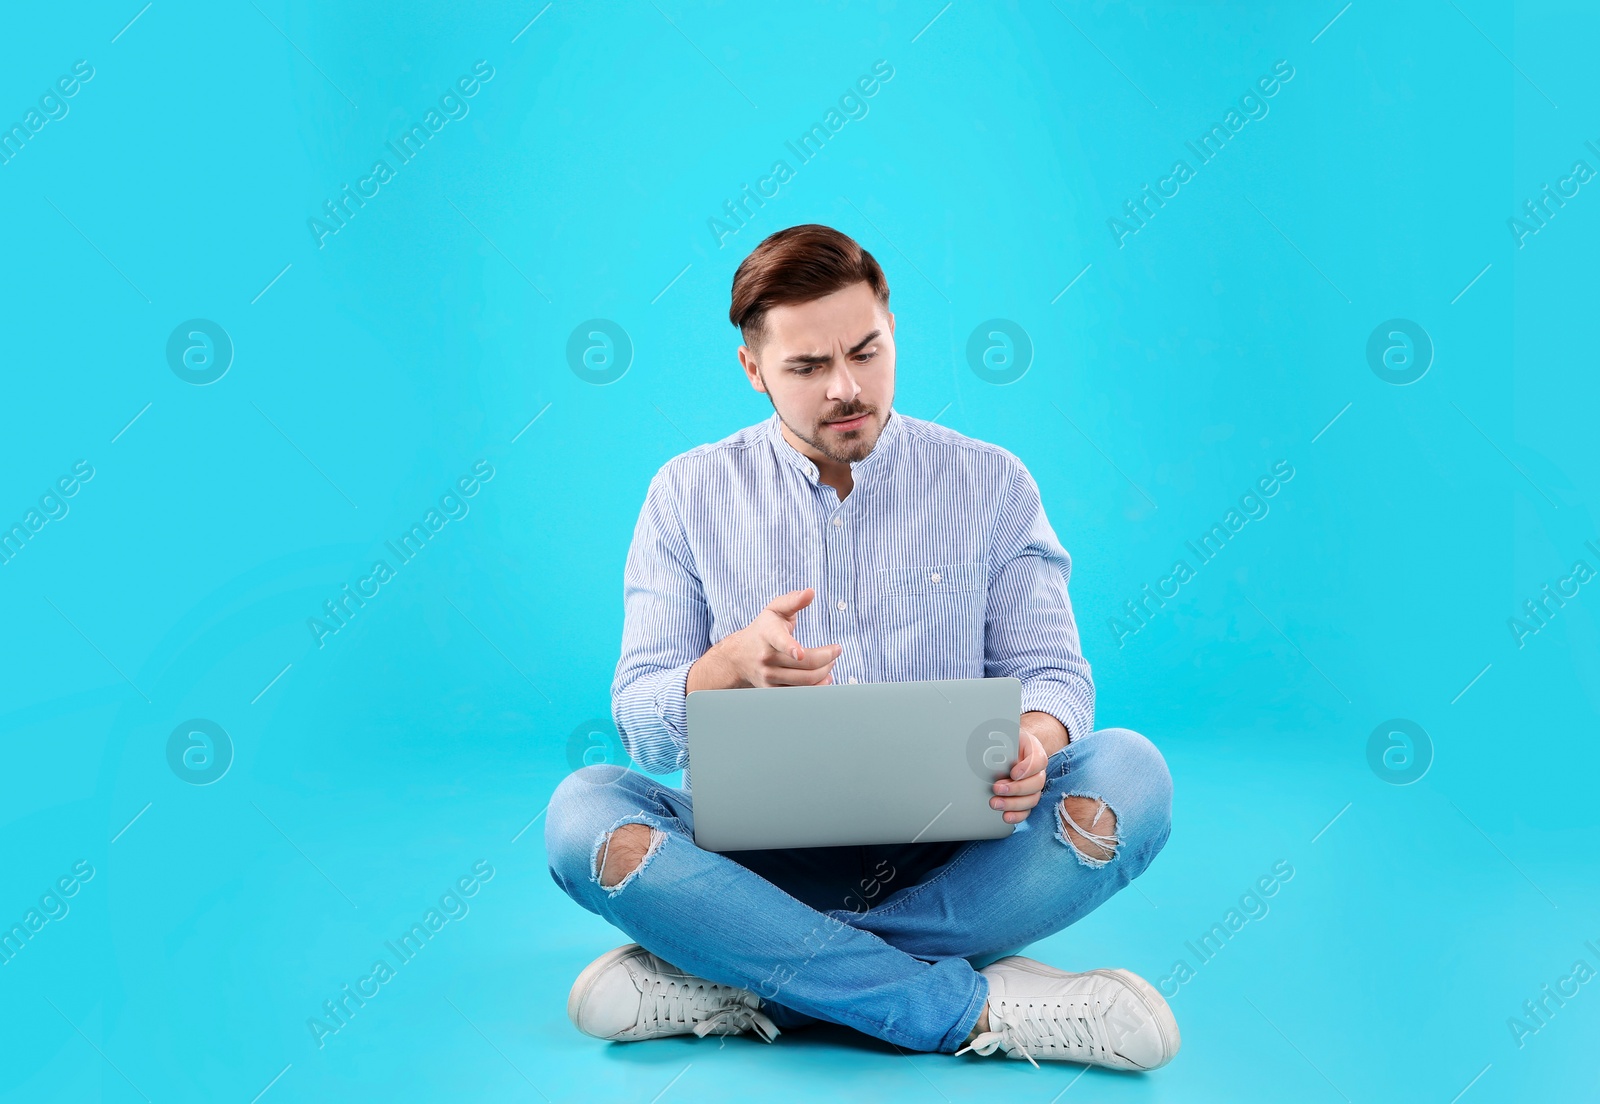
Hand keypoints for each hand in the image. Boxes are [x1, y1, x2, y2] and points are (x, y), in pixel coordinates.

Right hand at [689, 587, 840, 689]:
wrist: (739, 656)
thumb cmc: (764, 629)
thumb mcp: (775, 609)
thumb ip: (794, 600)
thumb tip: (810, 592)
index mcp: (768, 634)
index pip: (779, 641)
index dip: (790, 647)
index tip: (800, 653)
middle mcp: (766, 657)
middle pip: (805, 663)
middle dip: (827, 657)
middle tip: (836, 651)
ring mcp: (769, 676)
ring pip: (805, 680)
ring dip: (825, 672)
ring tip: (830, 662)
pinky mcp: (772, 690)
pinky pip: (800, 693)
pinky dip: (816, 686)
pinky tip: (824, 677)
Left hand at [990, 728, 1047, 823]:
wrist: (1005, 748)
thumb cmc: (1005, 740)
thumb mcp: (1004, 733)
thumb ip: (1001, 737)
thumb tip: (985, 741)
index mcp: (1034, 751)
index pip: (1038, 760)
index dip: (1027, 768)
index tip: (1013, 772)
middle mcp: (1037, 770)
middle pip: (1037, 783)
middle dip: (1016, 788)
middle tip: (997, 788)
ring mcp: (1033, 786)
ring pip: (1032, 799)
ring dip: (1013, 804)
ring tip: (995, 803)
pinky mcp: (1026, 798)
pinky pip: (1027, 810)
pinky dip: (1018, 816)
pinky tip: (1006, 816)